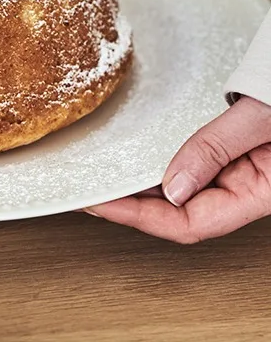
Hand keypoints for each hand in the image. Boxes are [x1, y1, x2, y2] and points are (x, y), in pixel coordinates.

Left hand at [86, 96, 270, 242]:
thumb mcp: (260, 118)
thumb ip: (216, 148)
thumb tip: (171, 186)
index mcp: (263, 193)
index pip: (192, 223)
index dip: (142, 218)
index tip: (102, 205)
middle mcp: (249, 187)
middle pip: (182, 212)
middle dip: (133, 207)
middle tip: (88, 194)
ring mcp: (242, 169)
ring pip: (184, 191)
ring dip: (143, 189)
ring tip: (103, 180)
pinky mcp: (236, 148)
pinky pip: (193, 165)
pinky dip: (161, 165)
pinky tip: (135, 162)